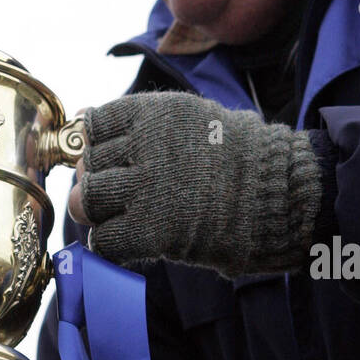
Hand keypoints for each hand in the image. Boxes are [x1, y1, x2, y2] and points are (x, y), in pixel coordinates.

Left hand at [67, 91, 323, 277]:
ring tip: (128, 217)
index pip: (95, 125)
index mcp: (154, 113)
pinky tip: (131, 242)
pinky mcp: (150, 230)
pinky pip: (103, 241)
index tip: (117, 158)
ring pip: (87, 202)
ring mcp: (145, 189)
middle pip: (88, 167)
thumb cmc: (235, 157)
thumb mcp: (189, 118)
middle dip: (98, 183)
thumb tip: (82, 114)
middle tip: (125, 195)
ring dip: (100, 214)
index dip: (100, 146)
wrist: (277, 194)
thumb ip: (136, 120)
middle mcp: (144, 146)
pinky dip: (111, 246)